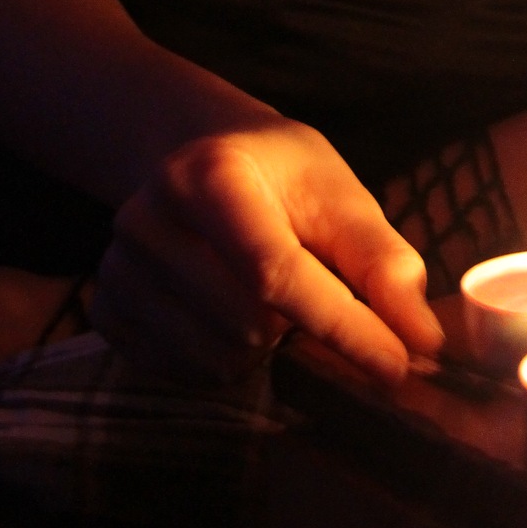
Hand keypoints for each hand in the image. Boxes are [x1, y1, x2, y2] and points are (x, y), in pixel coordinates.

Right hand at [91, 120, 442, 385]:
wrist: (197, 153)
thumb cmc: (278, 173)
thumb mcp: (336, 191)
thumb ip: (380, 260)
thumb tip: (422, 337)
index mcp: (210, 174)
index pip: (277, 273)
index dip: (344, 327)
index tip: (398, 366)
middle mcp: (148, 218)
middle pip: (247, 323)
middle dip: (297, 324)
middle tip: (305, 284)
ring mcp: (116, 268)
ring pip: (214, 359)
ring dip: (259, 347)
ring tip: (262, 296)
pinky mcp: (105, 309)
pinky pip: (179, 374)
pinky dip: (219, 360)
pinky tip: (226, 313)